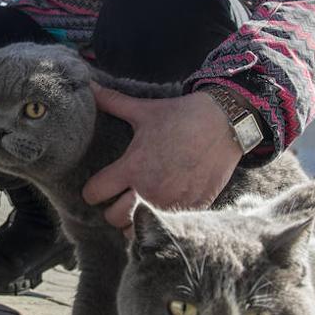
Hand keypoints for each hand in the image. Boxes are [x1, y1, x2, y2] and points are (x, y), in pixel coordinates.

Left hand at [82, 85, 243, 229]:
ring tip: (137, 207)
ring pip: (138, 229)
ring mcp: (171, 204)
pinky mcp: (193, 209)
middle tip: (118, 198)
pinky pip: (167, 228)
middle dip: (111, 209)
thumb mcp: (144, 110)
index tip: (97, 187)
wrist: (224, 124)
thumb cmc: (181, 116)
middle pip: (113, 217)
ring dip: (134, 221)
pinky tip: (162, 208)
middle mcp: (149, 191)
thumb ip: (113, 102)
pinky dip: (161, 222)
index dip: (91, 190)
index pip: (95, 193)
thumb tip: (90, 86)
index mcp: (132, 168)